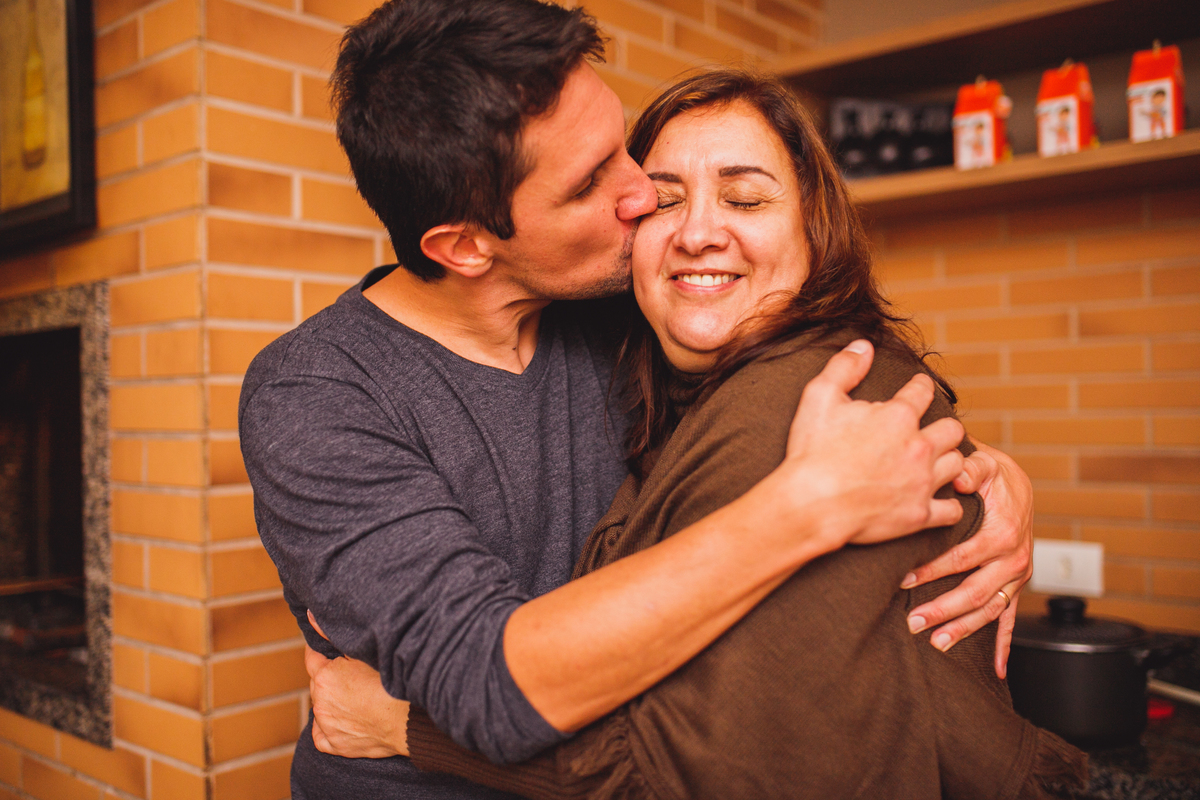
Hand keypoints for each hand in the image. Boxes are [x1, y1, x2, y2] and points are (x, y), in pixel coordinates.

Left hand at [305, 612, 409, 757]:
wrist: (408, 719)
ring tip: (354, 697)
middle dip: (330, 678)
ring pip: (321, 708)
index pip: (313, 658)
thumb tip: (311, 617)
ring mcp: (327, 726)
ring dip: (331, 702)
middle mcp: (320, 703)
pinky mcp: (336, 745)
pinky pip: (321, 737)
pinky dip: (327, 729)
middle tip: (352, 675)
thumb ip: (331, 635)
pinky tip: (342, 721)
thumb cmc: (391, 683)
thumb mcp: (362, 652)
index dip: (323, 651)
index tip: (332, 651)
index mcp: (324, 677)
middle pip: (319, 684)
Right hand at [782, 340, 966, 547]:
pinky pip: (953, 510)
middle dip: (945, 427)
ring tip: (938, 463)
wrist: (810, 503)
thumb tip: (864, 345)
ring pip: (958, 465)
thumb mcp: (819, 397)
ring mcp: (922, 482)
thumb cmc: (811, 451)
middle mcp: (919, 446)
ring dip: (949, 462)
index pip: (922, 392)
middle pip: (953, 429)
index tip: (919, 388)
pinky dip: (949, 506)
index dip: (921, 387)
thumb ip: (844, 367)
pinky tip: (940, 501)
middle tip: (934, 431)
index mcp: (898, 416)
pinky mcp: (920, 514)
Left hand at [901, 439, 1032, 678]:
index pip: (963, 558)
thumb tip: (957, 474)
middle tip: (913, 622)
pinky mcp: (1017, 584)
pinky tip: (998, 668)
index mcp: (1002, 532)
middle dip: (943, 609)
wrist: (1017, 484)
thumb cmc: (992, 476)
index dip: (934, 570)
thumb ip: (971, 467)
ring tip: (937, 643)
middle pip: (975, 591)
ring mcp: (1017, 575)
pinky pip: (1012, 618)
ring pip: (990, 609)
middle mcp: (1014, 558)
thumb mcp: (985, 464)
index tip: (904, 579)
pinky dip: (1005, 644)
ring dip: (964, 629)